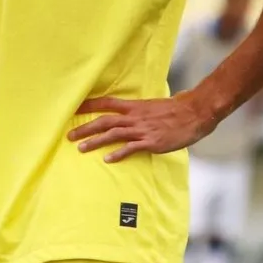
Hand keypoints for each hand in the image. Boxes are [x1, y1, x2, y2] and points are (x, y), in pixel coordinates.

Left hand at [67, 93, 211, 163]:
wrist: (193, 113)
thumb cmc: (175, 109)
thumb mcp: (153, 106)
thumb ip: (140, 111)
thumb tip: (132, 114)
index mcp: (134, 106)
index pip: (106, 103)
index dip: (89, 106)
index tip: (73, 110)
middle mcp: (134, 117)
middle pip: (104, 121)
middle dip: (85, 128)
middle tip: (69, 136)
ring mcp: (142, 129)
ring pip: (113, 134)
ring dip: (95, 141)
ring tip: (81, 148)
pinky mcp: (151, 142)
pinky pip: (131, 148)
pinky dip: (118, 154)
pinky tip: (107, 160)